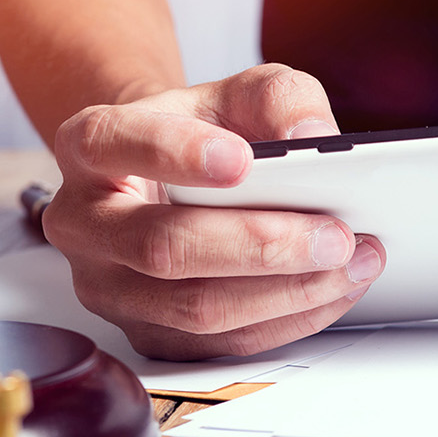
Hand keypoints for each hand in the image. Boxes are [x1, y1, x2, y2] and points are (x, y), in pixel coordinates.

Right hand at [41, 65, 385, 358]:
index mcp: (89, 147)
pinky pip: (220, 344)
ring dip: (287, 292)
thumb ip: (278, 98)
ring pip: (195, 309)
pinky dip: (287, 320)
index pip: (115, 145)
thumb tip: (313, 139)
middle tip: (336, 235)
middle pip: (163, 248)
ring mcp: (109, 289)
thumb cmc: (205, 131)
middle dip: (261, 245)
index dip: (176, 153)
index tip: (242, 160)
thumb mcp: (238, 92)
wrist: (173, 176)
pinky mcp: (149, 335)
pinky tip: (332, 291)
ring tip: (353, 263)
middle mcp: (84, 224)